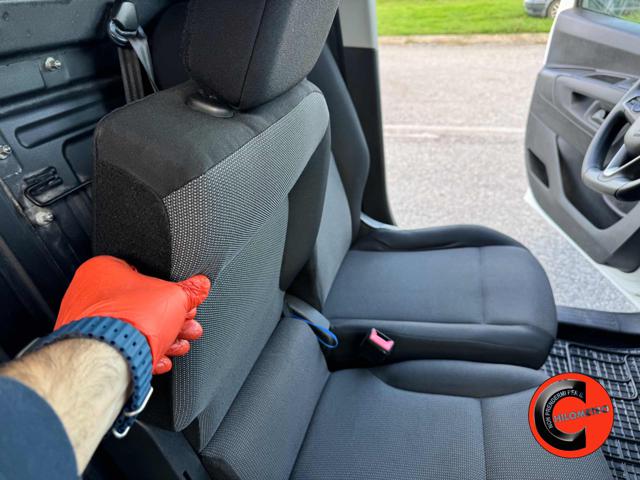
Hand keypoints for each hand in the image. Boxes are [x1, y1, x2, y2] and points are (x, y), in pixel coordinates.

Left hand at [56, 256, 209, 373]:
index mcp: (104, 271)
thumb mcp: (176, 297)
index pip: (145, 276)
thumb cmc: (130, 320)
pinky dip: (144, 353)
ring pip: (134, 330)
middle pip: (143, 306)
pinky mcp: (91, 350)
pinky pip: (122, 349)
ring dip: (164, 339)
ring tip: (180, 345)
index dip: (171, 292)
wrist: (110, 358)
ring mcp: (87, 325)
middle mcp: (89, 295)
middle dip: (172, 320)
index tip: (185, 303)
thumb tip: (200, 286)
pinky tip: (161, 358)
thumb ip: (191, 291)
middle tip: (187, 325)